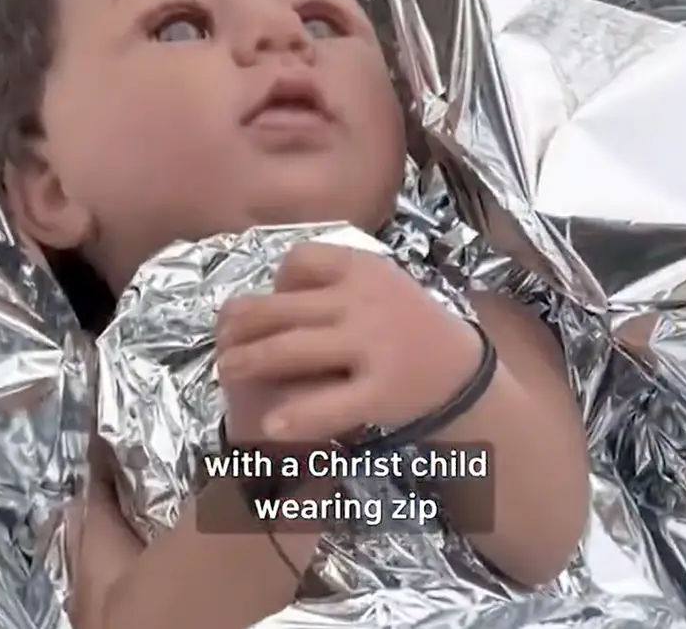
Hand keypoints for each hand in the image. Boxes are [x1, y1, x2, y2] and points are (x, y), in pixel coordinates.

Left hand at [215, 242, 481, 441]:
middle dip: (243, 325)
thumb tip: (265, 296)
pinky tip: (271, 425)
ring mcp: (373, 346)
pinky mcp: (381, 391)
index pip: (300, 260)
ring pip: (292, 349)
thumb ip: (332, 283)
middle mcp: (365, 301)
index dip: (275, 282)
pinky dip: (297, 415)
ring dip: (250, 360)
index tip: (274, 301)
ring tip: (227, 369)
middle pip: (283, 308)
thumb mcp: (381, 285)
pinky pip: (329, 404)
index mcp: (365, 269)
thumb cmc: (410, 326)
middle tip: (222, 339)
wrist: (463, 373)